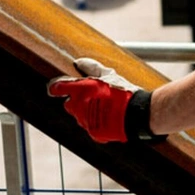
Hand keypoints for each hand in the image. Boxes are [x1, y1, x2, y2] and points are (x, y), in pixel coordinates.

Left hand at [47, 58, 161, 142]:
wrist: (138, 113)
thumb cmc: (124, 92)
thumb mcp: (109, 75)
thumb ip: (92, 67)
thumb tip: (79, 62)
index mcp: (81, 89)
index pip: (58, 87)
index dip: (57, 87)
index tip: (56, 88)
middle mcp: (80, 106)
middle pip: (69, 104)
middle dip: (77, 101)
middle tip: (92, 97)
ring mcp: (85, 121)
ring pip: (80, 116)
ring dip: (87, 112)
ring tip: (104, 108)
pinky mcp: (94, 132)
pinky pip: (90, 126)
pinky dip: (96, 122)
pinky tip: (107, 117)